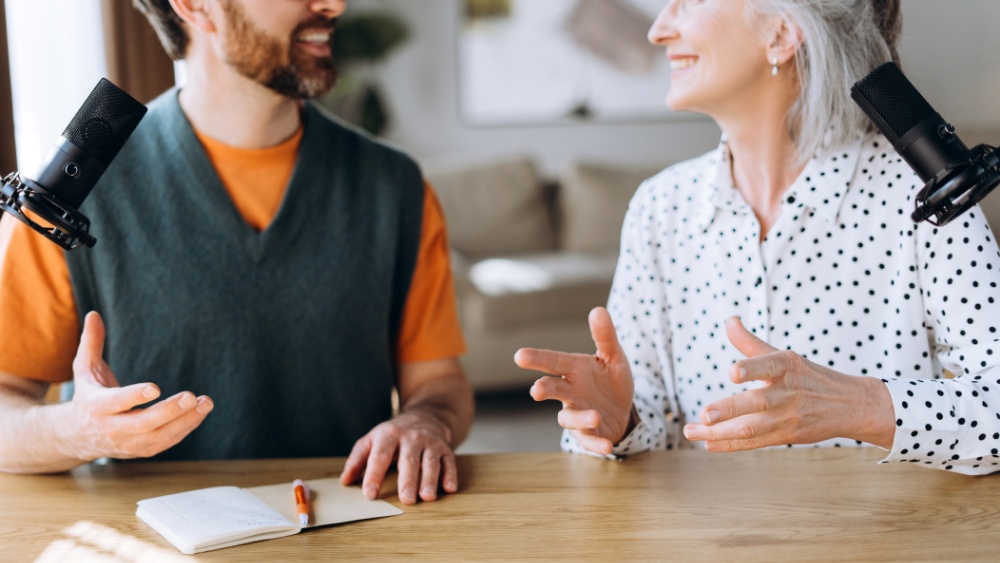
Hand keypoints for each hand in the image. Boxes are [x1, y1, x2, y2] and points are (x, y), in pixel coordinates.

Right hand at [65, 312, 213, 460]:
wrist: (77, 437)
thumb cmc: (87, 396)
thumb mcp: (84, 369)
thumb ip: (91, 343)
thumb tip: (93, 314)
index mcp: (97, 406)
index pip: (116, 403)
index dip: (135, 396)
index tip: (155, 388)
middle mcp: (113, 428)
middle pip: (143, 423)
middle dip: (169, 411)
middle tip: (192, 396)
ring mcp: (129, 443)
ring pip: (160, 435)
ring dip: (186, 420)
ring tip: (206, 402)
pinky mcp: (143, 450)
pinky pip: (168, 441)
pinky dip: (187, 427)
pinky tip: (201, 412)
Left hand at [340, 411, 456, 504]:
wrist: (425, 416)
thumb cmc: (393, 435)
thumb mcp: (372, 440)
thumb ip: (357, 460)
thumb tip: (345, 481)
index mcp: (388, 435)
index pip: (380, 456)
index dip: (374, 476)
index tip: (370, 494)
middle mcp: (411, 437)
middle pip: (409, 460)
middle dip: (408, 480)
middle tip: (406, 499)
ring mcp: (430, 443)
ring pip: (430, 462)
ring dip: (430, 480)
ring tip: (427, 497)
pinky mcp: (445, 449)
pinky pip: (449, 462)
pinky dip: (450, 475)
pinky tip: (449, 488)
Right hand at [514, 307, 633, 454]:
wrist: (622, 410)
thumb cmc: (611, 381)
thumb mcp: (614, 357)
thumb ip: (605, 336)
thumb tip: (598, 309)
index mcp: (574, 369)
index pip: (553, 362)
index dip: (537, 359)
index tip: (519, 356)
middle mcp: (571, 391)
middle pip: (553, 389)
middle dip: (544, 389)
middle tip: (536, 391)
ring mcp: (577, 413)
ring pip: (568, 417)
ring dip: (579, 418)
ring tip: (595, 416)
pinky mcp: (588, 434)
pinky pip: (588, 440)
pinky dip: (596, 444)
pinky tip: (607, 447)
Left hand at [682, 317, 893, 450]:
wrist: (850, 405)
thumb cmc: (808, 376)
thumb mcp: (784, 356)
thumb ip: (750, 343)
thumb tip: (729, 320)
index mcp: (786, 366)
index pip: (767, 366)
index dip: (750, 369)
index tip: (732, 373)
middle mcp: (787, 392)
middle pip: (756, 403)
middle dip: (729, 410)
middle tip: (704, 415)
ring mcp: (787, 417)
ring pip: (750, 427)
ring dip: (718, 432)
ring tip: (691, 431)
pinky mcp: (786, 436)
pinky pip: (754, 442)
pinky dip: (730, 444)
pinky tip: (708, 442)